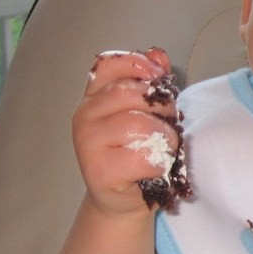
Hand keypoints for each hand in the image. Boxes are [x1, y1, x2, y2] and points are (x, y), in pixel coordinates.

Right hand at [72, 47, 180, 217]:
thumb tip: (157, 55)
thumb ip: (150, 83)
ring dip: (165, 138)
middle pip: (131, 93)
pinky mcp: (100, 170)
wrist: (123, 199)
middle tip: (168, 126)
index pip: (109, 64)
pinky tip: (155, 169)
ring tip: (164, 150)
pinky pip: (144, 156)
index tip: (159, 77)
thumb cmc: (137, 152)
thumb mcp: (145, 113)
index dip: (138, 64)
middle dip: (162, 107)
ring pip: (139, 125)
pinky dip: (160, 162)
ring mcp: (88, 143)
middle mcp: (84, 116)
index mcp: (93, 96)